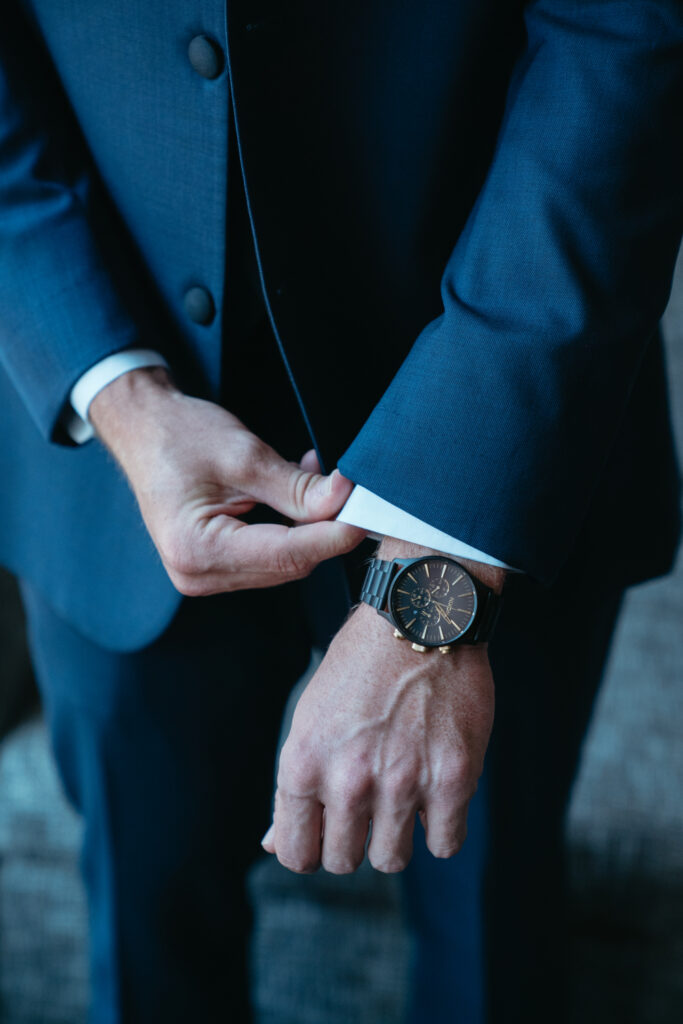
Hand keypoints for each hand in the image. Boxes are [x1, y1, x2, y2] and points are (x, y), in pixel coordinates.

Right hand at [90, 367, 364, 593]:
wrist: (142, 428)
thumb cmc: (178, 435)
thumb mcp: (244, 455)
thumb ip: (297, 487)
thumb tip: (345, 501)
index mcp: (197, 549)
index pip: (288, 554)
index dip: (334, 535)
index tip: (366, 513)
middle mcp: (198, 573)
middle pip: (289, 564)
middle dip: (325, 530)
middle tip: (351, 491)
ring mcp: (205, 575)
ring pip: (284, 562)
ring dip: (310, 527)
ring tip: (316, 479)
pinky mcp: (214, 566)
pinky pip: (269, 556)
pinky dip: (291, 529)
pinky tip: (296, 497)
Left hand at [264, 549, 496, 872]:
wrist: (420, 617)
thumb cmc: (360, 666)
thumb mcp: (310, 719)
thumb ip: (295, 787)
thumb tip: (272, 844)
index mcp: (303, 764)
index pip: (295, 853)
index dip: (312, 844)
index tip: (328, 827)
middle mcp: (348, 780)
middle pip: (342, 862)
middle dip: (354, 838)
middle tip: (369, 801)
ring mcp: (402, 782)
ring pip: (391, 859)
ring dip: (396, 834)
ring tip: (402, 790)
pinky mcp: (453, 778)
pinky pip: (445, 843)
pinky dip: (442, 825)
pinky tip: (435, 789)